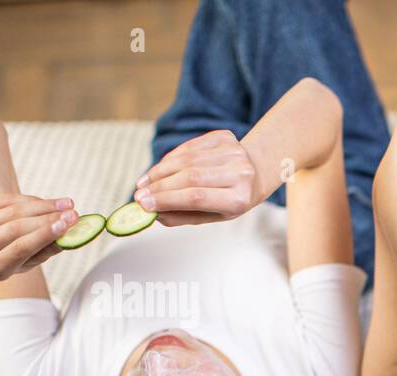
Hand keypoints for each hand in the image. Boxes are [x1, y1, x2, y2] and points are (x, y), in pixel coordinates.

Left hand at [0, 193, 76, 280]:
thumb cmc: (17, 251)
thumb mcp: (33, 259)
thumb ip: (48, 249)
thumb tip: (69, 236)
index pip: (20, 249)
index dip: (43, 236)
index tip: (65, 226)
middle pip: (17, 228)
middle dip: (48, 219)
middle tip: (72, 214)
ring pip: (14, 212)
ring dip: (44, 206)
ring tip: (67, 205)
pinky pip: (8, 200)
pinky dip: (32, 200)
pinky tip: (50, 202)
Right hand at [134, 130, 260, 225]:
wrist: (258, 170)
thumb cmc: (233, 198)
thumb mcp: (215, 215)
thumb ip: (185, 216)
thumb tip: (153, 214)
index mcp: (240, 198)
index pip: (197, 198)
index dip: (167, 199)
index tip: (143, 204)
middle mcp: (239, 173)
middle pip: (189, 178)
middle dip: (159, 187)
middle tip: (138, 195)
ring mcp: (233, 152)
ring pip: (186, 160)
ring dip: (160, 172)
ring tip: (144, 183)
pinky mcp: (224, 136)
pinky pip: (189, 147)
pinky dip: (170, 159)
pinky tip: (159, 170)